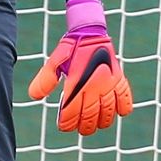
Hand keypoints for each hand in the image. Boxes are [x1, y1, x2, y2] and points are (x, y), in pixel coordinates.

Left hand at [27, 0, 133, 134]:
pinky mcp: (119, 79)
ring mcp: (109, 83)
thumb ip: (45, 79)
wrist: (89, 31)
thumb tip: (34, 96)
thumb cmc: (70, 48)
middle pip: (91, 117)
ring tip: (97, 123)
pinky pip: (125, 99)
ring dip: (103, 122)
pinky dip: (123, 108)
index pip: (72, 113)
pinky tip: (117, 111)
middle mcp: (94, 86)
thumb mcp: (55, 62)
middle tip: (82, 128)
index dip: (68, 124)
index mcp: (77, 84)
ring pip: (108, 112)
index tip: (65, 126)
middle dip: (85, 127)